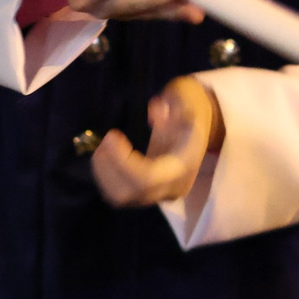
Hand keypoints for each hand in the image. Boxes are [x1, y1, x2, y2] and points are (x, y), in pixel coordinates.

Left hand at [92, 75, 223, 207]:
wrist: (196, 132)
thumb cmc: (188, 111)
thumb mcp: (186, 99)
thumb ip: (174, 102)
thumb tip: (156, 109)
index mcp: (183, 167)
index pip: (146, 179)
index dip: (122, 161)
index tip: (113, 135)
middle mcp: (171, 188)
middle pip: (130, 193)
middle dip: (109, 167)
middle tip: (105, 139)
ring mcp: (158, 196)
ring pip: (120, 198)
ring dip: (103, 173)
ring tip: (103, 146)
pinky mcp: (145, 196)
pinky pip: (118, 196)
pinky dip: (104, 178)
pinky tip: (105, 157)